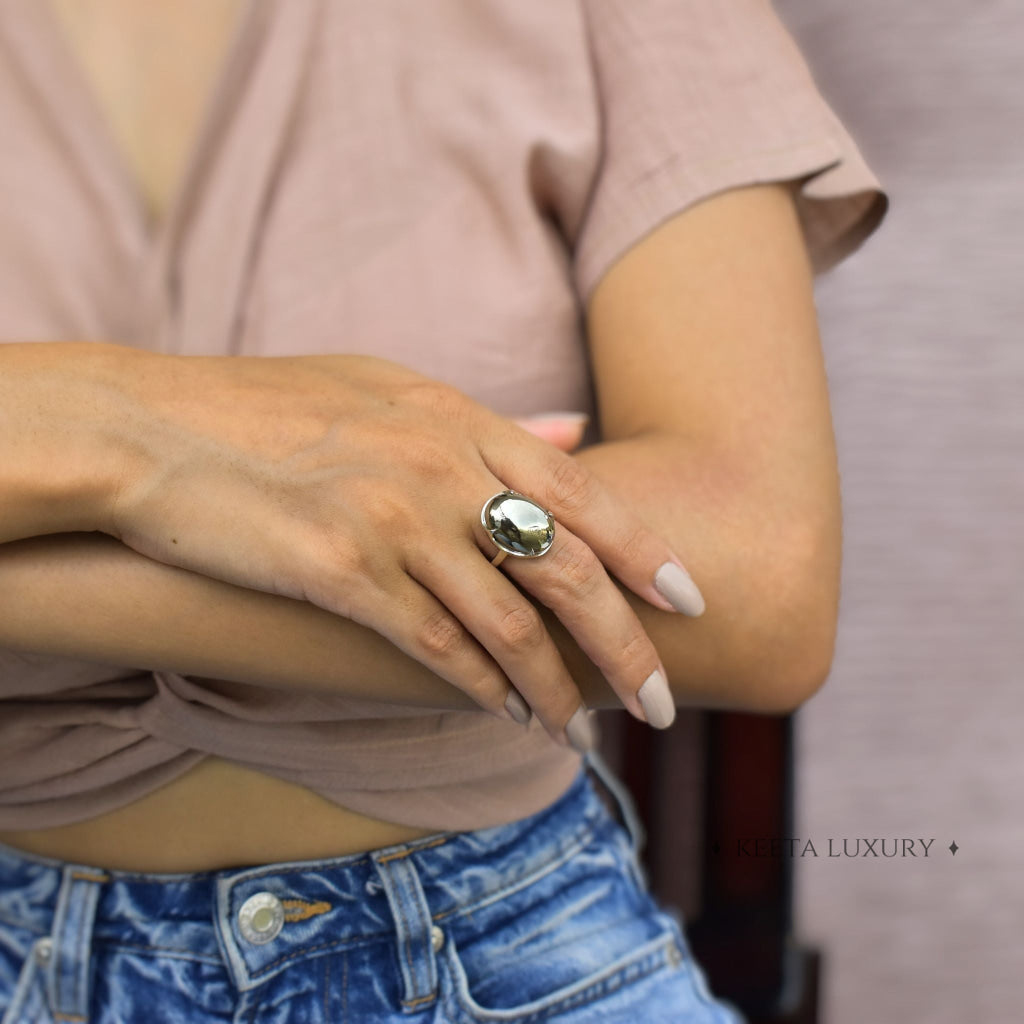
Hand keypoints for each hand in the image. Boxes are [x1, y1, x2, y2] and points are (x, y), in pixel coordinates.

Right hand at [109, 354, 704, 748]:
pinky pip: (435, 645)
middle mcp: (438, 466)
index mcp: (455, 417)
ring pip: (507, 624)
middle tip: (660, 701)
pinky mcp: (341, 572)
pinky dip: (480, 687)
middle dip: (625, 643)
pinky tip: (505, 714)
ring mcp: (392, 518)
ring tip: (582, 729)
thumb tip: (570, 434)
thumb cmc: (266, 407)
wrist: (149, 428)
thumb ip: (483, 421)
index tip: (689, 600)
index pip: (580, 493)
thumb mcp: (386, 388)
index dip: (643, 550)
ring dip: (554, 687)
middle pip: (565, 569)